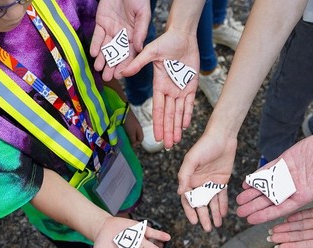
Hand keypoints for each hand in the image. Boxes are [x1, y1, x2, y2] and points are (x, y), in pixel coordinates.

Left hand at [90, 0, 150, 80]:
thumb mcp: (143, 14)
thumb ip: (141, 31)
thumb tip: (139, 49)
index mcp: (134, 36)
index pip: (130, 54)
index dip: (126, 64)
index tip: (122, 74)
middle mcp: (122, 35)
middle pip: (116, 54)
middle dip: (112, 66)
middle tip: (108, 78)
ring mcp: (111, 30)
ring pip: (106, 48)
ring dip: (102, 59)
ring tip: (98, 69)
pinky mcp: (101, 23)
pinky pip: (97, 36)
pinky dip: (95, 45)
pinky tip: (94, 54)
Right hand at [122, 29, 199, 148]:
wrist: (183, 36)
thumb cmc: (166, 42)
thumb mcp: (151, 52)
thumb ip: (138, 63)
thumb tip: (122, 72)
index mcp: (159, 85)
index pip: (158, 109)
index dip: (158, 124)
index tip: (157, 137)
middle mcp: (169, 90)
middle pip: (169, 115)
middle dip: (168, 131)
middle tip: (168, 146)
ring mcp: (180, 89)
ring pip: (179, 113)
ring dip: (177, 127)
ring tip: (176, 141)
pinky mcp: (191, 85)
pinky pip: (189, 104)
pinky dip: (187, 115)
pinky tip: (185, 126)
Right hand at [177, 133, 236, 230]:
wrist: (222, 136)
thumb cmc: (204, 145)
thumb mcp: (191, 159)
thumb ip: (184, 176)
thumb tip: (180, 192)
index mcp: (189, 179)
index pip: (188, 199)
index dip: (190, 211)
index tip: (195, 221)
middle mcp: (198, 183)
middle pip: (200, 203)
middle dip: (203, 216)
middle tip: (206, 228)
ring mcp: (210, 182)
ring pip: (211, 202)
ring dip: (213, 214)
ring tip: (216, 225)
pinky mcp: (221, 181)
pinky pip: (221, 196)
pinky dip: (222, 205)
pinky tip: (223, 215)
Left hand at [236, 133, 312, 228]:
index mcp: (303, 196)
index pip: (280, 209)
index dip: (265, 215)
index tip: (251, 221)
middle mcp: (293, 187)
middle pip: (269, 199)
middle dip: (254, 206)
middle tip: (239, 212)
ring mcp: (288, 174)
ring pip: (266, 186)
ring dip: (253, 193)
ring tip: (239, 200)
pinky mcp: (285, 160)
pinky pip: (268, 170)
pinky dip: (257, 176)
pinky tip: (246, 182)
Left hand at [269, 197, 312, 247]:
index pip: (306, 246)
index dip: (292, 246)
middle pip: (300, 236)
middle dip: (284, 237)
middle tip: (269, 239)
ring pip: (301, 225)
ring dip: (287, 227)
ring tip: (273, 229)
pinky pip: (309, 213)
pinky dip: (297, 215)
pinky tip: (286, 217)